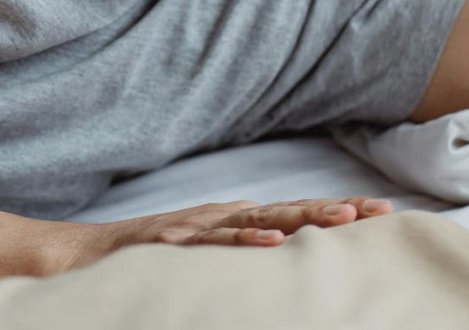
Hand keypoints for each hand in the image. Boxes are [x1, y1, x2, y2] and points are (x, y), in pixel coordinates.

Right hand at [71, 197, 392, 268]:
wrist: (83, 255)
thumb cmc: (150, 258)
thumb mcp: (207, 254)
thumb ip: (242, 246)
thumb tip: (285, 248)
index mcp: (236, 220)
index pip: (298, 214)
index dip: (339, 212)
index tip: (384, 214)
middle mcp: (223, 217)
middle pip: (290, 211)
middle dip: (336, 210)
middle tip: (381, 211)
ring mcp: (198, 227)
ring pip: (260, 221)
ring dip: (304, 218)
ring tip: (343, 220)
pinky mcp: (172, 241)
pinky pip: (212, 243)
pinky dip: (243, 241)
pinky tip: (271, 243)